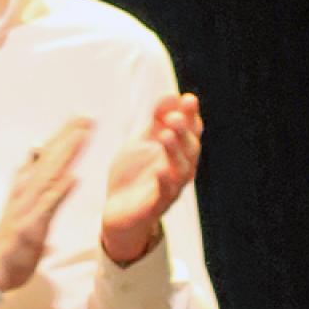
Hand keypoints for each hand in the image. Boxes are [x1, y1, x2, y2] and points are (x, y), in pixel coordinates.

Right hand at [0, 116, 92, 291]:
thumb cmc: (12, 235)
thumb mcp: (23, 204)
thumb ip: (35, 182)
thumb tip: (39, 157)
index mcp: (25, 185)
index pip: (46, 154)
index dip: (64, 135)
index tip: (82, 117)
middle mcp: (24, 191)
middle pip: (48, 159)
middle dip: (68, 137)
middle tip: (87, 117)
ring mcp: (26, 207)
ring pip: (48, 176)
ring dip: (65, 155)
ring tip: (81, 137)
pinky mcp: (29, 227)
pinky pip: (46, 207)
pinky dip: (59, 191)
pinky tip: (73, 178)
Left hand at [100, 93, 201, 264]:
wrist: (118, 210)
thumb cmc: (136, 174)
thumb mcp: (144, 142)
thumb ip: (157, 122)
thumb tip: (172, 97)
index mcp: (177, 153)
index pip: (190, 132)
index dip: (191, 116)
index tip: (188, 99)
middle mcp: (179, 171)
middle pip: (189, 150)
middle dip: (184, 131)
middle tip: (175, 115)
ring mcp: (169, 189)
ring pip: (181, 171)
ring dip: (175, 152)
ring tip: (166, 135)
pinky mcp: (155, 206)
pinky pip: (164, 195)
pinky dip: (164, 182)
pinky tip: (160, 169)